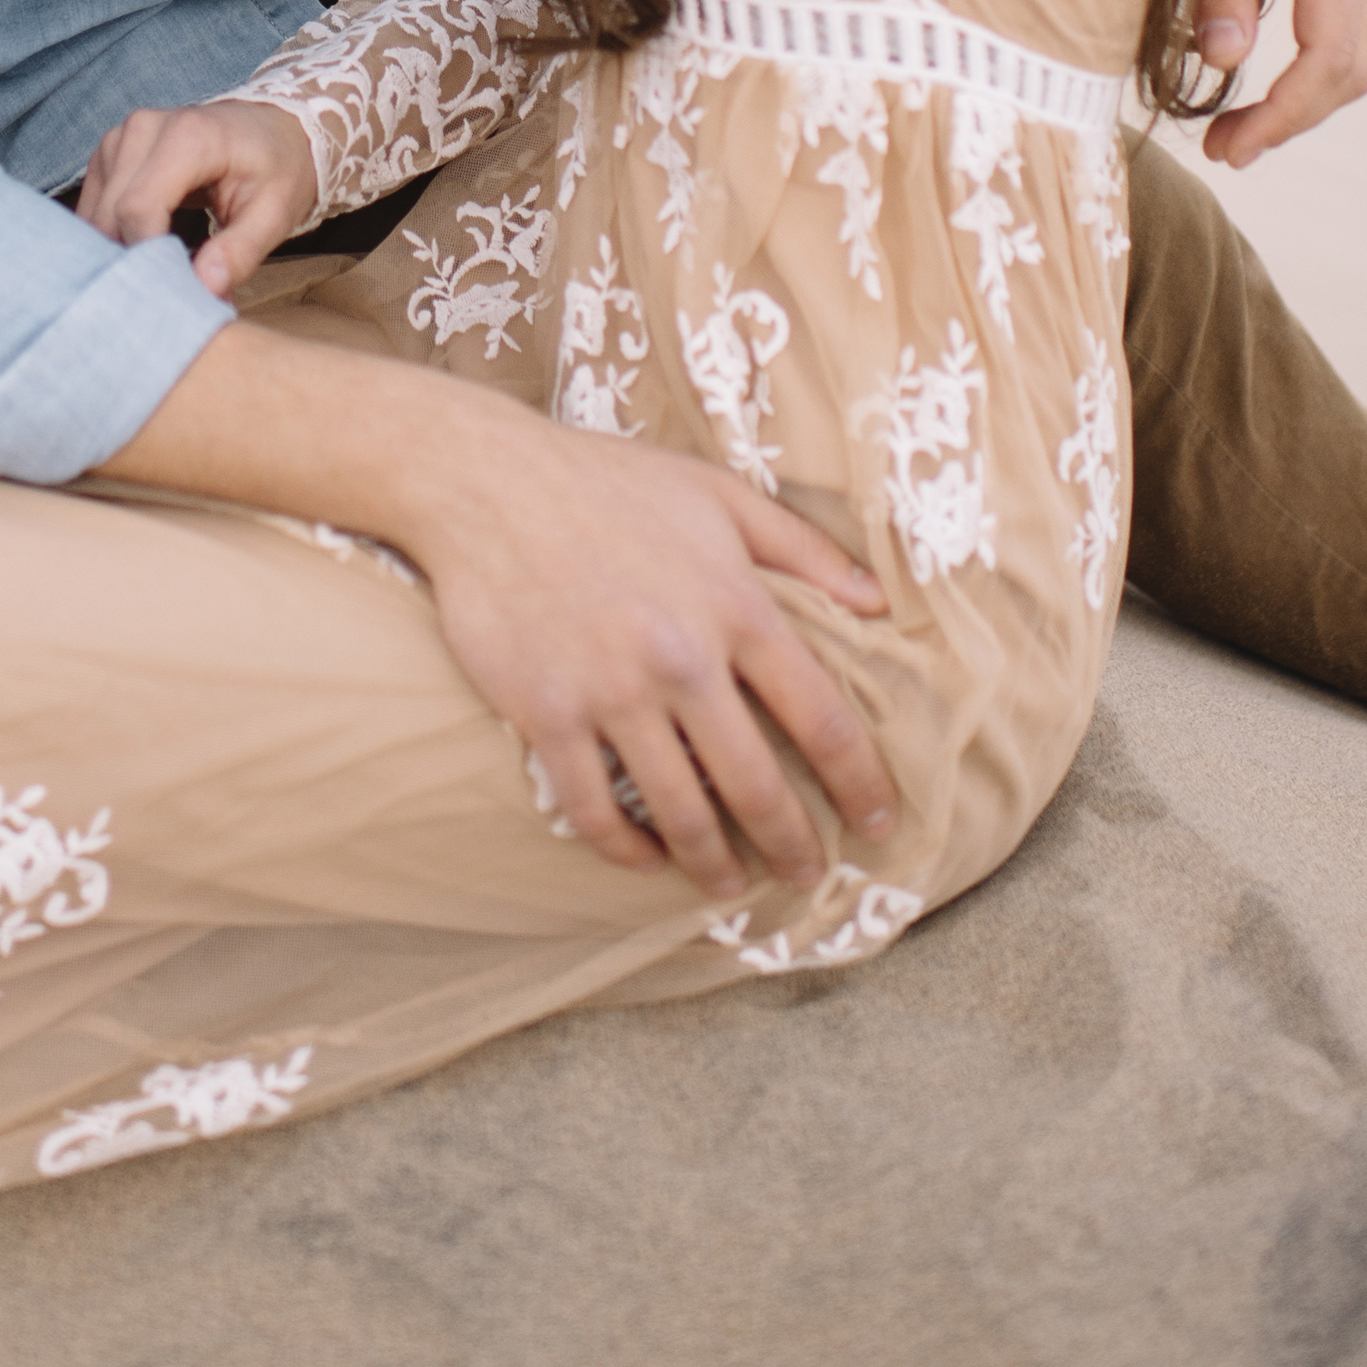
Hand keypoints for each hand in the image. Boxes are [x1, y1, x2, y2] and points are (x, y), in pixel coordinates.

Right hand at [80, 99, 321, 297]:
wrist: (271, 129)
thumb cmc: (277, 168)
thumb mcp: (275, 214)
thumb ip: (239, 253)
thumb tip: (203, 292)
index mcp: (187, 136)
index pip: (138, 209)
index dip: (148, 259)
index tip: (174, 294)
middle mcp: (143, 129)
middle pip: (111, 215)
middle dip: (136, 261)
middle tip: (172, 293)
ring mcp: (119, 138)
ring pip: (96, 216)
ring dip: (122, 251)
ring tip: (163, 271)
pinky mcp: (109, 153)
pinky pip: (94, 208)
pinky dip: (114, 236)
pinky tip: (147, 251)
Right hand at [95, 280, 896, 899]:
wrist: (485, 482)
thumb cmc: (607, 482)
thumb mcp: (718, 495)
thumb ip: (804, 550)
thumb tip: (881, 605)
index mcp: (735, 606)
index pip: (822, 717)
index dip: (861, 782)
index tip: (881, 822)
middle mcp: (682, 658)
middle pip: (757, 784)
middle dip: (794, 845)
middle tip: (809, 875)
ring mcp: (611, 692)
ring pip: (681, 812)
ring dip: (714, 864)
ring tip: (730, 884)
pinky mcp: (547, 714)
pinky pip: (596, 810)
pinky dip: (626, 850)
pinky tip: (645, 858)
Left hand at [1192, 0, 1366, 168]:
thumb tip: (1224, 62)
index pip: (1331, 57)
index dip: (1284, 114)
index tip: (1231, 148)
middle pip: (1354, 66)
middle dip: (1293, 118)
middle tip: (1225, 150)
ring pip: (1357, 50)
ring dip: (1303, 99)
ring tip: (1235, 129)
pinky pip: (1344, 22)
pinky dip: (1310, 64)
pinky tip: (1258, 80)